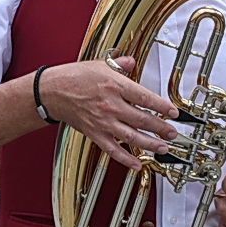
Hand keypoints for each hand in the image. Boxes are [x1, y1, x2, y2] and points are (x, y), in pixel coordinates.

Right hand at [36, 57, 179, 169]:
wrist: (52, 92)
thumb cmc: (73, 77)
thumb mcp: (99, 64)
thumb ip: (119, 64)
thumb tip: (131, 63)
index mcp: (114, 85)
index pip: (144, 97)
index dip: (162, 106)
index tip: (173, 112)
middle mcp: (110, 105)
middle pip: (142, 119)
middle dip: (161, 127)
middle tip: (173, 133)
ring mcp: (102, 121)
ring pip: (131, 136)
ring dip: (150, 144)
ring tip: (163, 148)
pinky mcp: (94, 133)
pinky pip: (112, 149)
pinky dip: (125, 159)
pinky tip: (136, 164)